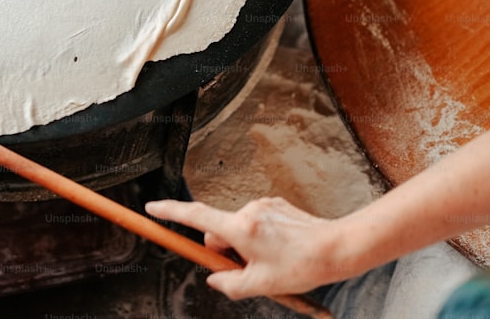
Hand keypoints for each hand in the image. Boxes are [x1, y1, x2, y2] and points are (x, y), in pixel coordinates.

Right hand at [146, 197, 353, 299]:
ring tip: (271, 264)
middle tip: (244, 270)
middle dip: (222, 249)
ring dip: (243, 245)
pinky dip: (259, 238)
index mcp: (239, 228)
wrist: (338, 247)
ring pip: (238, 228)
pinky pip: (256, 223)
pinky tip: (280, 252)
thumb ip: (231, 284)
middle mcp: (248, 211)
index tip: (151, 208)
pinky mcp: (276, 206)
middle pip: (217, 229)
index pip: (194, 217)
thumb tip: (216, 279)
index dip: (170, 213)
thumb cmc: (302, 266)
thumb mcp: (261, 284)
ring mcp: (263, 206)